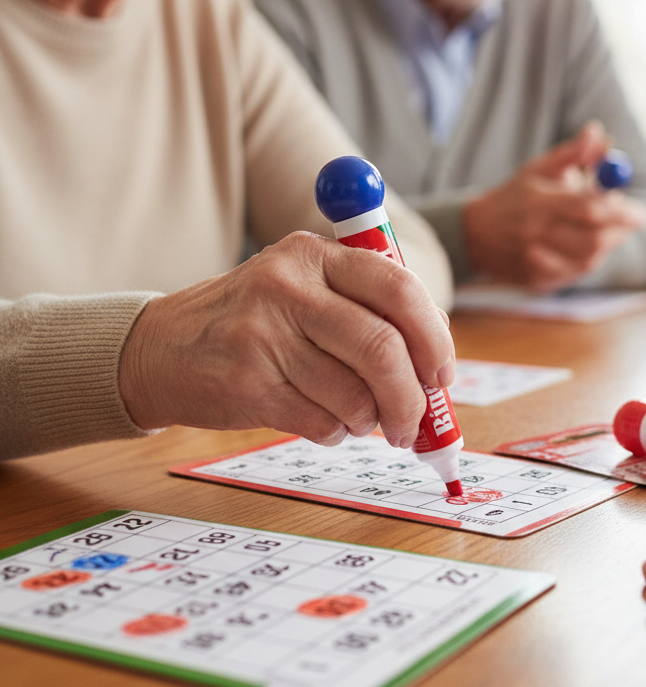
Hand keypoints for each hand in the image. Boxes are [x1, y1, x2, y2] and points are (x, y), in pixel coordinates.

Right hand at [118, 232, 454, 447]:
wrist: (162, 348)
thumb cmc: (254, 322)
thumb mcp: (304, 288)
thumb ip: (367, 308)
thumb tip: (437, 359)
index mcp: (314, 254)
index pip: (398, 288)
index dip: (434, 338)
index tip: (443, 375)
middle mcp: (288, 286)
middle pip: (382, 347)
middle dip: (411, 397)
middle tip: (415, 423)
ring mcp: (263, 334)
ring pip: (354, 394)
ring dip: (370, 421)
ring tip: (360, 419)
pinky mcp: (247, 383)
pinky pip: (322, 421)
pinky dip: (336, 432)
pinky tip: (322, 420)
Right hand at [463, 122, 645, 289]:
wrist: (473, 234)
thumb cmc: (514, 196)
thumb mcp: (538, 169)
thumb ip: (574, 153)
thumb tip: (600, 134)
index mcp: (539, 202)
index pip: (588, 209)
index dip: (619, 212)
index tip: (639, 212)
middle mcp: (534, 234)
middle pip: (592, 240)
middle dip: (618, 231)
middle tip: (631, 221)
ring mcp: (533, 261)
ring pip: (587, 260)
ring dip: (606, 246)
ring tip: (605, 230)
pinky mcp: (535, 280)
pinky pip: (574, 274)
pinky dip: (588, 260)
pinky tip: (584, 247)